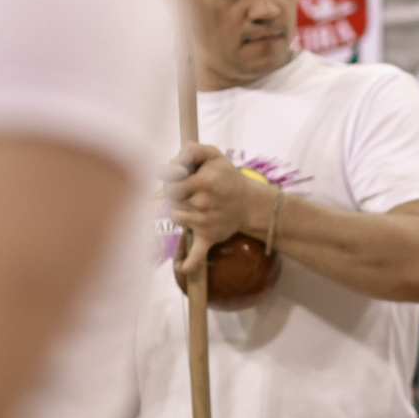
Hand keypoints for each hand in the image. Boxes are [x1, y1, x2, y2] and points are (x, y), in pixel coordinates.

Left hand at [164, 144, 275, 279]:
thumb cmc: (226, 176)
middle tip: (191, 191)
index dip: (172, 179)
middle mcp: (204, 203)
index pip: (171, 183)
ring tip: (196, 206)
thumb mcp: (213, 155)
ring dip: (181, 211)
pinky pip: (198, 254)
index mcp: (204, 182)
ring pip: (176, 217)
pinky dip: (190, 262)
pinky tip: (182, 268)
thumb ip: (191, 149)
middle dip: (177, 195)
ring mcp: (206, 222)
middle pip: (172, 200)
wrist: (249, 202)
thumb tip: (169, 162)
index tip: (181, 176)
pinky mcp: (209, 237)